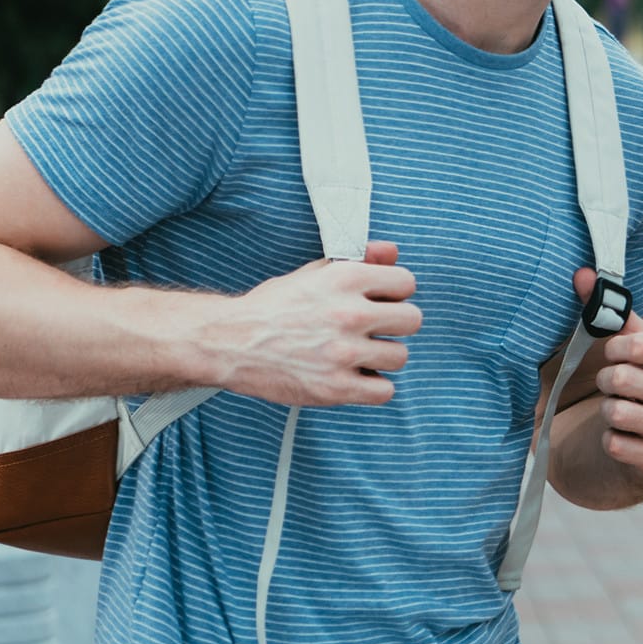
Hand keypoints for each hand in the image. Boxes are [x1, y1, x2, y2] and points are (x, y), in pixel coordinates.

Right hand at [221, 241, 421, 406]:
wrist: (230, 342)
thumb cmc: (272, 306)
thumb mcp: (314, 272)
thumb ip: (359, 259)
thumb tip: (391, 252)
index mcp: (346, 279)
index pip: (407, 283)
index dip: (394, 293)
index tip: (380, 301)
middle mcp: (350, 313)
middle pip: (412, 320)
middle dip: (395, 324)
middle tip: (373, 329)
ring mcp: (344, 352)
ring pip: (400, 356)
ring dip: (382, 356)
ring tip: (359, 354)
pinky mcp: (335, 388)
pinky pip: (384, 391)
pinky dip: (373, 387)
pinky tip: (355, 377)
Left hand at [575, 268, 642, 483]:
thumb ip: (614, 313)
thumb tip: (582, 274)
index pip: (636, 345)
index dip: (614, 350)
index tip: (616, 355)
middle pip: (619, 378)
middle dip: (608, 382)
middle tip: (617, 386)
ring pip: (615, 412)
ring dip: (609, 412)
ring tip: (623, 410)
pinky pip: (614, 444)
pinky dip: (612, 439)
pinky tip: (627, 435)